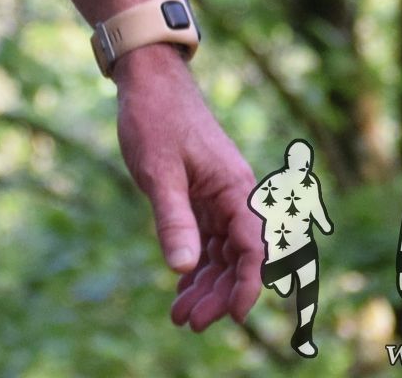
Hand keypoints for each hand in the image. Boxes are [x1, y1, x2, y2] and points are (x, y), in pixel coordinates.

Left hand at [112, 47, 262, 329]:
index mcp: (236, 188)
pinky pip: (207, 239)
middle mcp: (235, 194)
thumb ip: (172, 218)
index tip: (231, 316)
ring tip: (180, 316)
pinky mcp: (202, 195)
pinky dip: (196, 265)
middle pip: (238, 257)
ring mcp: (219, 196)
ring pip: (223, 253)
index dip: (245, 286)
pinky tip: (182, 288)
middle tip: (189, 323)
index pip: (253, 248)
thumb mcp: (158, 170)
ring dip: (206, 285)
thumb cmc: (155, 117)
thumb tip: (182, 268)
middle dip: (219, 294)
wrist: (149, 78)